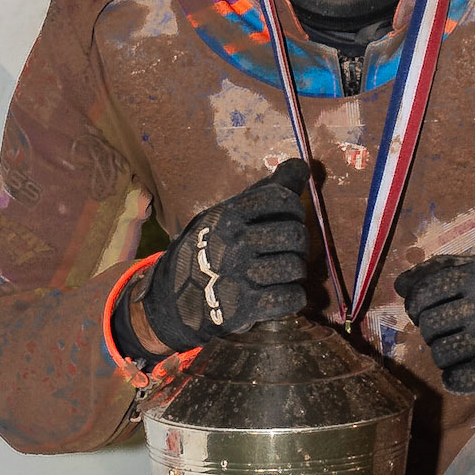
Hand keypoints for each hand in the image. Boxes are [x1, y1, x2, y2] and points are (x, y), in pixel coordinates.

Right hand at [135, 159, 310, 350]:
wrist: (172, 300)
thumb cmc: (208, 249)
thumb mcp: (224, 215)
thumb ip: (264, 191)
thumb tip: (302, 165)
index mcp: (227, 216)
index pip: (281, 199)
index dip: (293, 209)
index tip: (287, 218)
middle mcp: (232, 243)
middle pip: (295, 235)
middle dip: (297, 244)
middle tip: (287, 249)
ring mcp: (237, 276)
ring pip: (296, 267)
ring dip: (295, 272)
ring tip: (282, 272)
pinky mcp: (243, 309)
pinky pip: (291, 298)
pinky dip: (293, 297)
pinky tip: (281, 293)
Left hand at [395, 255, 474, 393]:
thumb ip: (444, 271)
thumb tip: (400, 285)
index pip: (421, 292)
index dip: (417, 304)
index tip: (426, 309)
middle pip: (428, 326)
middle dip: (432, 330)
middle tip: (449, 330)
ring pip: (439, 354)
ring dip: (445, 354)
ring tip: (463, 349)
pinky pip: (453, 381)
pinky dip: (456, 378)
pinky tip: (469, 369)